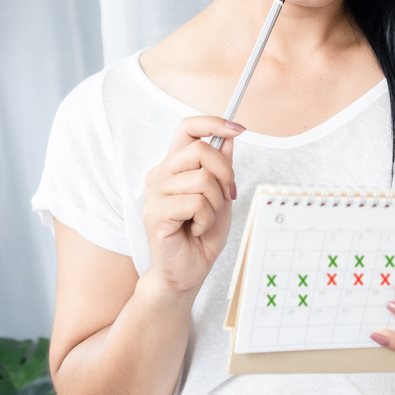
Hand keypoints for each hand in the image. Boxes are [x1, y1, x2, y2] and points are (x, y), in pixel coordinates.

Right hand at [142, 116, 242, 298]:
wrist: (187, 272)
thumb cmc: (201, 236)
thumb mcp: (220, 196)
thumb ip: (222, 168)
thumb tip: (229, 138)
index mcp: (174, 166)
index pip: (188, 128)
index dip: (214, 123)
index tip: (239, 129)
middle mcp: (160, 175)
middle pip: (201, 150)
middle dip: (225, 174)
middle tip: (225, 197)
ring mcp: (155, 193)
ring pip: (203, 179)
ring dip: (216, 204)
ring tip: (204, 220)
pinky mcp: (156, 213)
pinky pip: (196, 203)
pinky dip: (206, 219)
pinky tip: (195, 230)